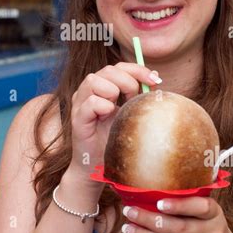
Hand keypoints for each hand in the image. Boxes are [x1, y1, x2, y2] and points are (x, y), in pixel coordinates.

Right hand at [70, 63, 160, 178]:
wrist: (99, 166)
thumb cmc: (115, 139)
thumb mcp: (131, 112)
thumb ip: (140, 94)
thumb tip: (156, 76)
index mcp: (102, 87)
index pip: (119, 67)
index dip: (137, 69)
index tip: (154, 81)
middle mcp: (88, 91)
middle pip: (108, 70)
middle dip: (127, 81)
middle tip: (134, 99)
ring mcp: (80, 103)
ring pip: (94, 80)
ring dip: (112, 92)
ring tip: (117, 110)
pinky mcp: (77, 119)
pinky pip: (90, 102)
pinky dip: (103, 106)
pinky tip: (108, 116)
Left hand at [122, 196, 232, 232]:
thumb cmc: (205, 226)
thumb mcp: (205, 212)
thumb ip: (187, 201)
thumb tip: (149, 189)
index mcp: (214, 213)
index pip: (201, 207)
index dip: (180, 205)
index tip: (158, 202)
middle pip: (179, 228)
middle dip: (150, 220)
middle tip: (130, 211)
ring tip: (128, 229)